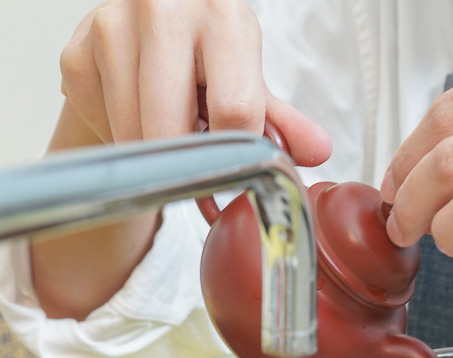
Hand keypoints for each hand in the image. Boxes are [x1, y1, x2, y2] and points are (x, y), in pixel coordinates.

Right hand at [57, 0, 329, 164]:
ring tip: (178, 145)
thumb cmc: (206, 58)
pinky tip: (143, 120)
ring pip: (135, 136)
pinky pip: (105, 129)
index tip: (240, 185)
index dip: (239, 158)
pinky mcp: (76, 55)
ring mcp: (111, 28)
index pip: (235, 109)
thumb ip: (284, 121)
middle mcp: (164, 10)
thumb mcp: (251, 81)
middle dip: (192, 170)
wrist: (146, 29)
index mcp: (223, 15)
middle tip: (205, 188)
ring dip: (159, 160)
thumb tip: (319, 152)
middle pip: (174, 128)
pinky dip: (127, 142)